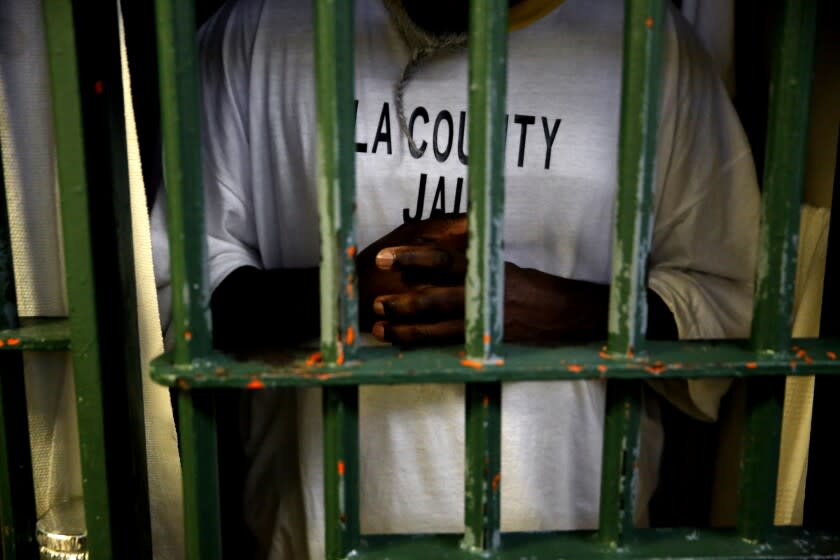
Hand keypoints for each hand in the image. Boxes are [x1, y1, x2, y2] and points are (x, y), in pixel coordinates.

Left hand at [359, 215, 611, 345]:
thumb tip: (424, 238)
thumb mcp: (494, 258)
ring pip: (434, 325)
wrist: (558, 312)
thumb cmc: (521, 282)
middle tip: (374, 298)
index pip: (442, 259)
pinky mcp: (481, 340)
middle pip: (432, 295)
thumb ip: (463, 250)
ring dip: (403, 326)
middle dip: (399, 298)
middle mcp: (479, 293)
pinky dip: (420, 342)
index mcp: (482, 267)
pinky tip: (400, 341)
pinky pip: (444, 343)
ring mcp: (480, 320)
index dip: (411, 257)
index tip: (386, 256)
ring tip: (379, 325)